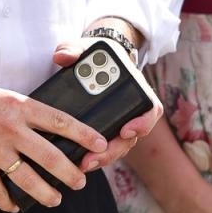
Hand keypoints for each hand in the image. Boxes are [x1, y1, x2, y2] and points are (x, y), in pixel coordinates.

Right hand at [0, 81, 107, 212]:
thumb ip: (21, 111)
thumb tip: (46, 129)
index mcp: (17, 105)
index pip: (60, 121)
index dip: (85, 134)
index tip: (102, 144)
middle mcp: (8, 128)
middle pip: (50, 157)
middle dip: (71, 174)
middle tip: (80, 182)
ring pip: (28, 180)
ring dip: (46, 194)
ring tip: (54, 199)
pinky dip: (8, 202)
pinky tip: (14, 206)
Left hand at [52, 21, 160, 170]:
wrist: (91, 62)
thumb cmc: (91, 55)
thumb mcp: (81, 47)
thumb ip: (72, 49)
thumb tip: (61, 57)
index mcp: (135, 89)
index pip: (150, 109)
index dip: (143, 123)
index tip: (126, 131)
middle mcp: (131, 110)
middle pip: (131, 137)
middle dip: (113, 150)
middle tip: (93, 157)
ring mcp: (119, 123)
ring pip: (118, 148)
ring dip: (103, 158)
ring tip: (83, 164)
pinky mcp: (104, 132)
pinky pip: (105, 149)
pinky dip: (94, 156)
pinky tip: (77, 163)